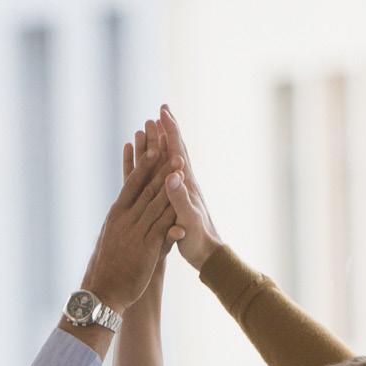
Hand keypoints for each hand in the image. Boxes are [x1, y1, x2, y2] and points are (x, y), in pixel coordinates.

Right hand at [81, 119, 180, 313]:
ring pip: (154, 201)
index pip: (132, 181)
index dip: (143, 161)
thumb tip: (122, 207)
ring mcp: (135, 232)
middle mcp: (124, 218)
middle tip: (167, 139)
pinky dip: (172, 210)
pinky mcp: (145, 248)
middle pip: (144, 185)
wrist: (104, 292)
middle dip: (157, 162)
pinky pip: (161, 225)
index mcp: (117, 213)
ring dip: (168, 181)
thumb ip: (123, 220)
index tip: (152, 142)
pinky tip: (181, 203)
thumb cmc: (108, 267)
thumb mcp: (114, 238)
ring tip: (178, 161)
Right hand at [157, 104, 222, 270]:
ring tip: (158, 129)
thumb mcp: (187, 219)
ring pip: (173, 160)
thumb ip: (179, 197)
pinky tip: (158, 163)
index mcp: (187, 184)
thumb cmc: (198, 240)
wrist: (208, 255)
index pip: (177, 151)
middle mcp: (186, 183)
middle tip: (161, 110)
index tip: (162, 111)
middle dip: (169, 130)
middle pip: (177, 149)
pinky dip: (162, 164)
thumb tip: (173, 174)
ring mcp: (184, 191)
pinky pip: (168, 176)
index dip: (171, 130)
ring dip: (166, 143)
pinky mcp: (180, 201)